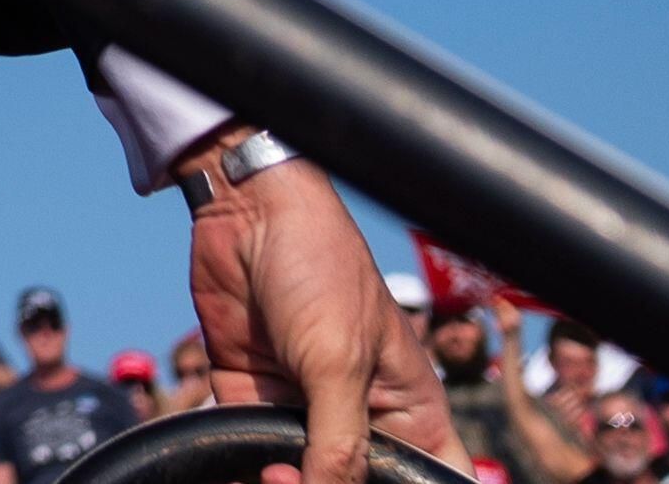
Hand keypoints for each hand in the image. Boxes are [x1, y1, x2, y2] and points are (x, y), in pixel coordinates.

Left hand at [187, 146, 444, 480]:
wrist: (245, 210)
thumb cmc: (317, 268)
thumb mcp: (336, 363)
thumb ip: (338, 443)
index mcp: (409, 414)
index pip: (433, 480)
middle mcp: (360, 419)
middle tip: (289, 476)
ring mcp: (304, 410)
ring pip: (294, 475)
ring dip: (276, 481)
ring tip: (268, 470)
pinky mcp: (251, 397)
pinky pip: (243, 450)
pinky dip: (235, 462)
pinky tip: (235, 456)